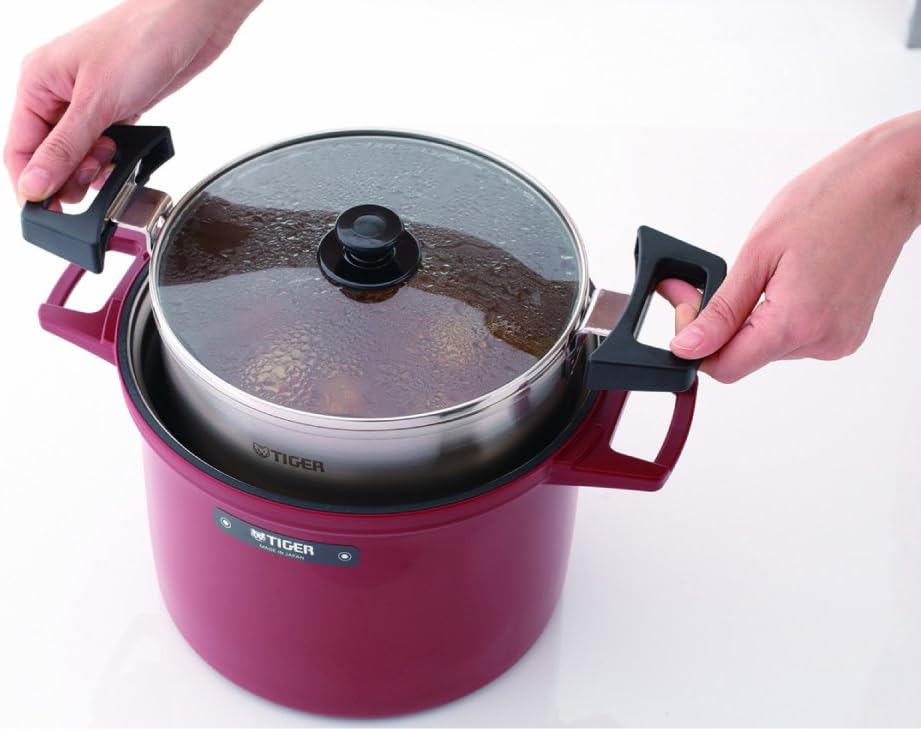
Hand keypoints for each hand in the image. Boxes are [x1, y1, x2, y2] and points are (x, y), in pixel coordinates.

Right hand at [3, 0, 259, 204]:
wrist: (191, 23)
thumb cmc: (142, 40)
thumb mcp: (97, 103)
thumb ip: (65, 148)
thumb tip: (34, 184)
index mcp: (37, 82)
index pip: (19, 148)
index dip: (32, 184)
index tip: (48, 212)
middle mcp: (58, 91)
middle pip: (49, 154)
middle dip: (68, 176)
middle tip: (92, 184)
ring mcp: (89, 100)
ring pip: (79, 153)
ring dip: (93, 168)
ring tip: (111, 163)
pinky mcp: (119, 107)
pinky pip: (106, 144)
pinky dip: (114, 157)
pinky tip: (125, 156)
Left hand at [661, 112, 920, 382]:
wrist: (886, 185)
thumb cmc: (829, 203)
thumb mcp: (757, 254)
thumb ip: (721, 309)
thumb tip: (688, 347)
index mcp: (796, 324)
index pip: (726, 368)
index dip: (696, 346)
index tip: (686, 312)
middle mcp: (822, 342)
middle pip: (746, 356)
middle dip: (721, 325)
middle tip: (714, 283)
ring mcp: (838, 340)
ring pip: (768, 347)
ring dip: (751, 319)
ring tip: (763, 274)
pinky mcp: (847, 333)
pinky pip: (794, 337)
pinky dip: (778, 316)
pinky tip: (787, 282)